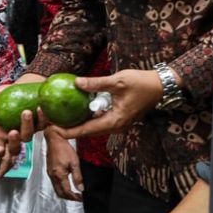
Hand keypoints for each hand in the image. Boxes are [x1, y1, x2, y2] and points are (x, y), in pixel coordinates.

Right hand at [0, 74, 45, 176]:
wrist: (25, 86)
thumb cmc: (7, 93)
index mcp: (0, 132)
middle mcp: (14, 135)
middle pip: (14, 148)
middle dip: (14, 142)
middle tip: (13, 132)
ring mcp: (28, 131)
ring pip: (27, 136)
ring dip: (27, 126)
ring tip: (26, 112)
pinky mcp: (40, 124)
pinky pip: (42, 125)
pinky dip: (41, 117)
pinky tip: (39, 108)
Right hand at [44, 129, 82, 200]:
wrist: (54, 139)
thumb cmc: (63, 148)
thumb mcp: (74, 162)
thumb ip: (77, 177)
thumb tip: (81, 188)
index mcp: (59, 175)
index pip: (66, 191)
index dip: (74, 197)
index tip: (80, 198)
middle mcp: (53, 176)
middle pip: (59, 193)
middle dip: (69, 198)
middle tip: (77, 198)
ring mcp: (50, 173)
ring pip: (56, 189)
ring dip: (64, 193)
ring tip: (73, 193)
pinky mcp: (49, 170)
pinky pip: (54, 183)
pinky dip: (60, 187)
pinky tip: (66, 184)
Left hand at [51, 70, 167, 140]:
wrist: (161, 86)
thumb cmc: (142, 83)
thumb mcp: (117, 81)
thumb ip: (96, 83)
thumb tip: (76, 82)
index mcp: (114, 121)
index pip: (86, 130)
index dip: (68, 131)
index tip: (52, 130)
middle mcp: (115, 126)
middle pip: (87, 131)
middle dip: (69, 128)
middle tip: (51, 122)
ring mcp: (117, 122)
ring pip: (93, 126)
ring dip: (77, 123)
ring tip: (59, 117)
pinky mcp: (118, 117)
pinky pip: (99, 119)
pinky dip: (87, 116)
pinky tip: (76, 109)